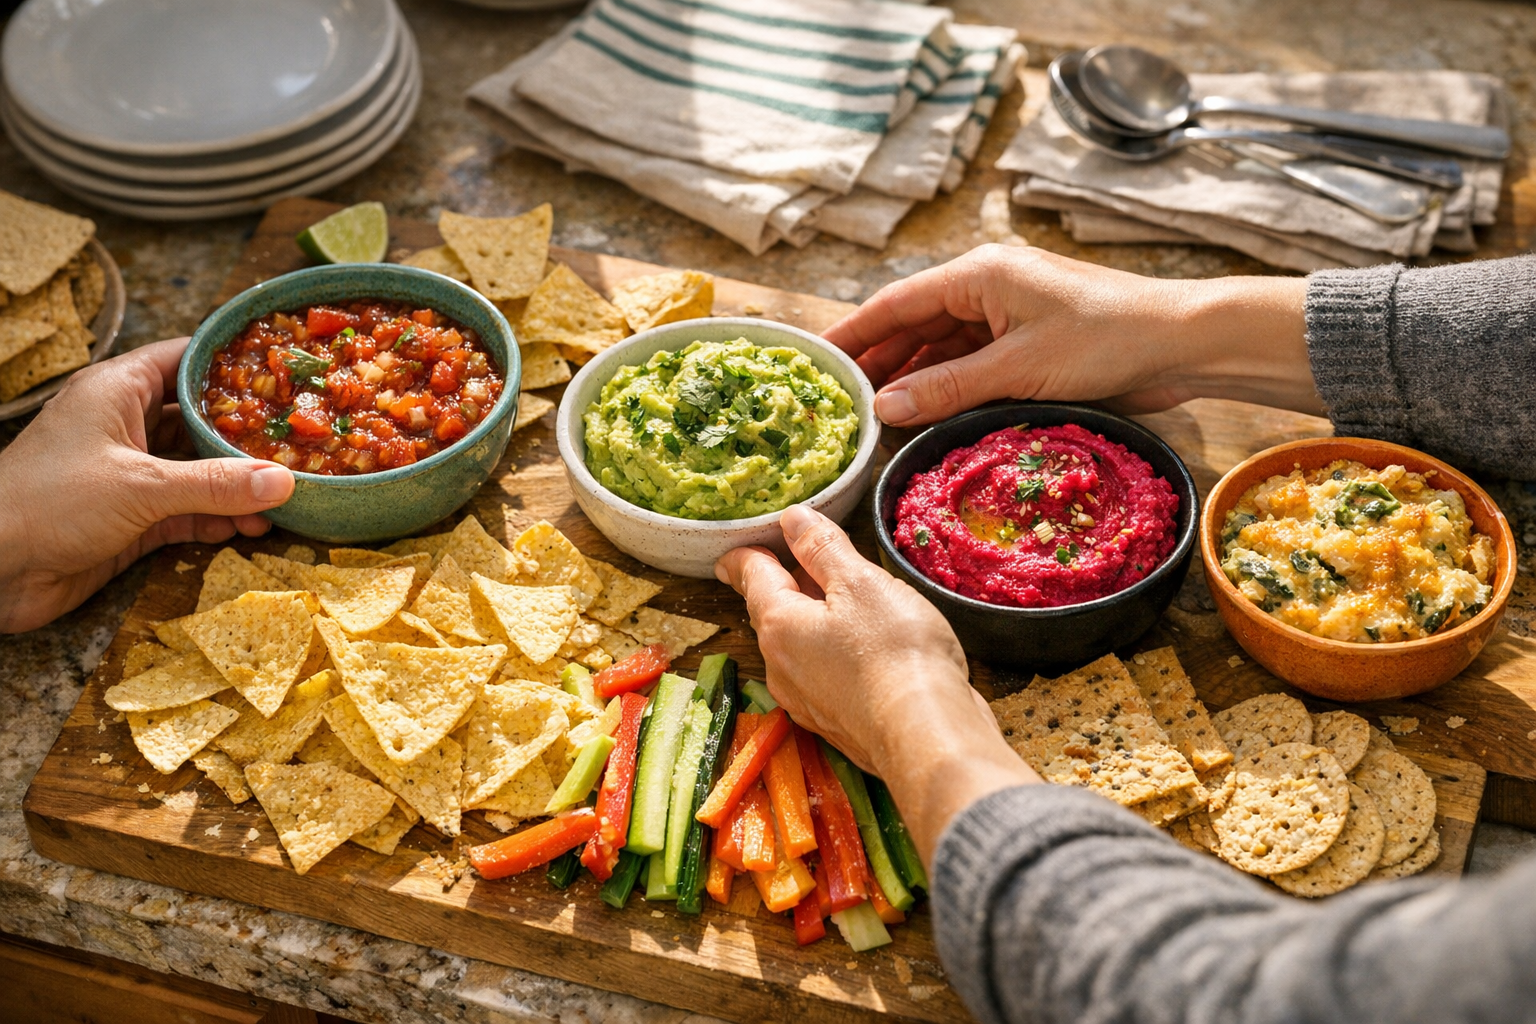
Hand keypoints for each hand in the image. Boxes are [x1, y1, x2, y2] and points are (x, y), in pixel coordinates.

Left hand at [0, 338, 293, 632]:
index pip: (185, 359)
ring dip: (240, 484)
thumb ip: (215, 484)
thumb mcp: (140, 486)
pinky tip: (255, 527)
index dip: (232, 362)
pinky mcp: (132, 520)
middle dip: (247, 433)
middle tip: (301, 436)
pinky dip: (220, 520)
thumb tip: (282, 481)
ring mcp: (130, 475)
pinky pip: (189, 513)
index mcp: (117, 391)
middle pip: (199, 419)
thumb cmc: (48, 502)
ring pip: (199, 471)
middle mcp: (125, 427)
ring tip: (290, 491)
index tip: (284, 370)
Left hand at [715, 506, 1035, 864]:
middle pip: (772, 611)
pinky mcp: (835, 722)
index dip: (746, 552)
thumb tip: (791, 518)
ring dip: (812, 618)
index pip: (750, 575)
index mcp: (778, 624)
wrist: (927, 737)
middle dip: (785, 583)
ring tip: (841, 597)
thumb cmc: (895, 653)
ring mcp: (806, 700)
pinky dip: (832, 650)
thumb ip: (823, 548)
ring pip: (797, 645)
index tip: (740, 544)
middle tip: (799, 558)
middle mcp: (780, 666)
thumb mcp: (861, 582)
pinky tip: (864, 644)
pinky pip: (822, 673)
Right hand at [823, 244, 1319, 426]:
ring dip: (911, 381)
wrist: (1182, 343)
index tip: (815, 361)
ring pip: (940, 349)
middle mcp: (986, 288)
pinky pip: (969, 364)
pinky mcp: (1027, 343)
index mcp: (978, 274)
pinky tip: (923, 416)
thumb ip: (947, 388)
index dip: (853, 335)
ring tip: (872, 418)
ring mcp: (1007, 315)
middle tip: (838, 403)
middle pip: (913, 326)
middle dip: (877, 363)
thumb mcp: (1017, 369)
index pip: (896, 303)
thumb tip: (883, 408)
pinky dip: (944, 388)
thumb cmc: (1106, 339)